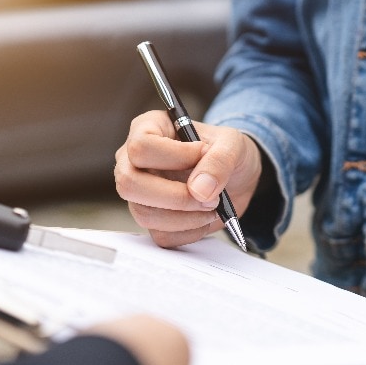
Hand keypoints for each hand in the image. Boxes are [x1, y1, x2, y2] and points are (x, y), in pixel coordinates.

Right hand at [115, 110, 261, 247]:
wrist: (235, 178)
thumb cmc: (225, 151)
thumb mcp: (232, 144)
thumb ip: (219, 160)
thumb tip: (199, 191)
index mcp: (147, 129)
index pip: (141, 147)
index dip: (174, 157)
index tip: (203, 155)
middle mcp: (132, 161)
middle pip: (129, 184)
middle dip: (176, 197)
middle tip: (210, 197)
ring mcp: (138, 193)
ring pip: (144, 215)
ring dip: (186, 217)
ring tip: (213, 206)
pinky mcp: (151, 218)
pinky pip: (161, 235)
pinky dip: (189, 231)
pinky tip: (204, 217)